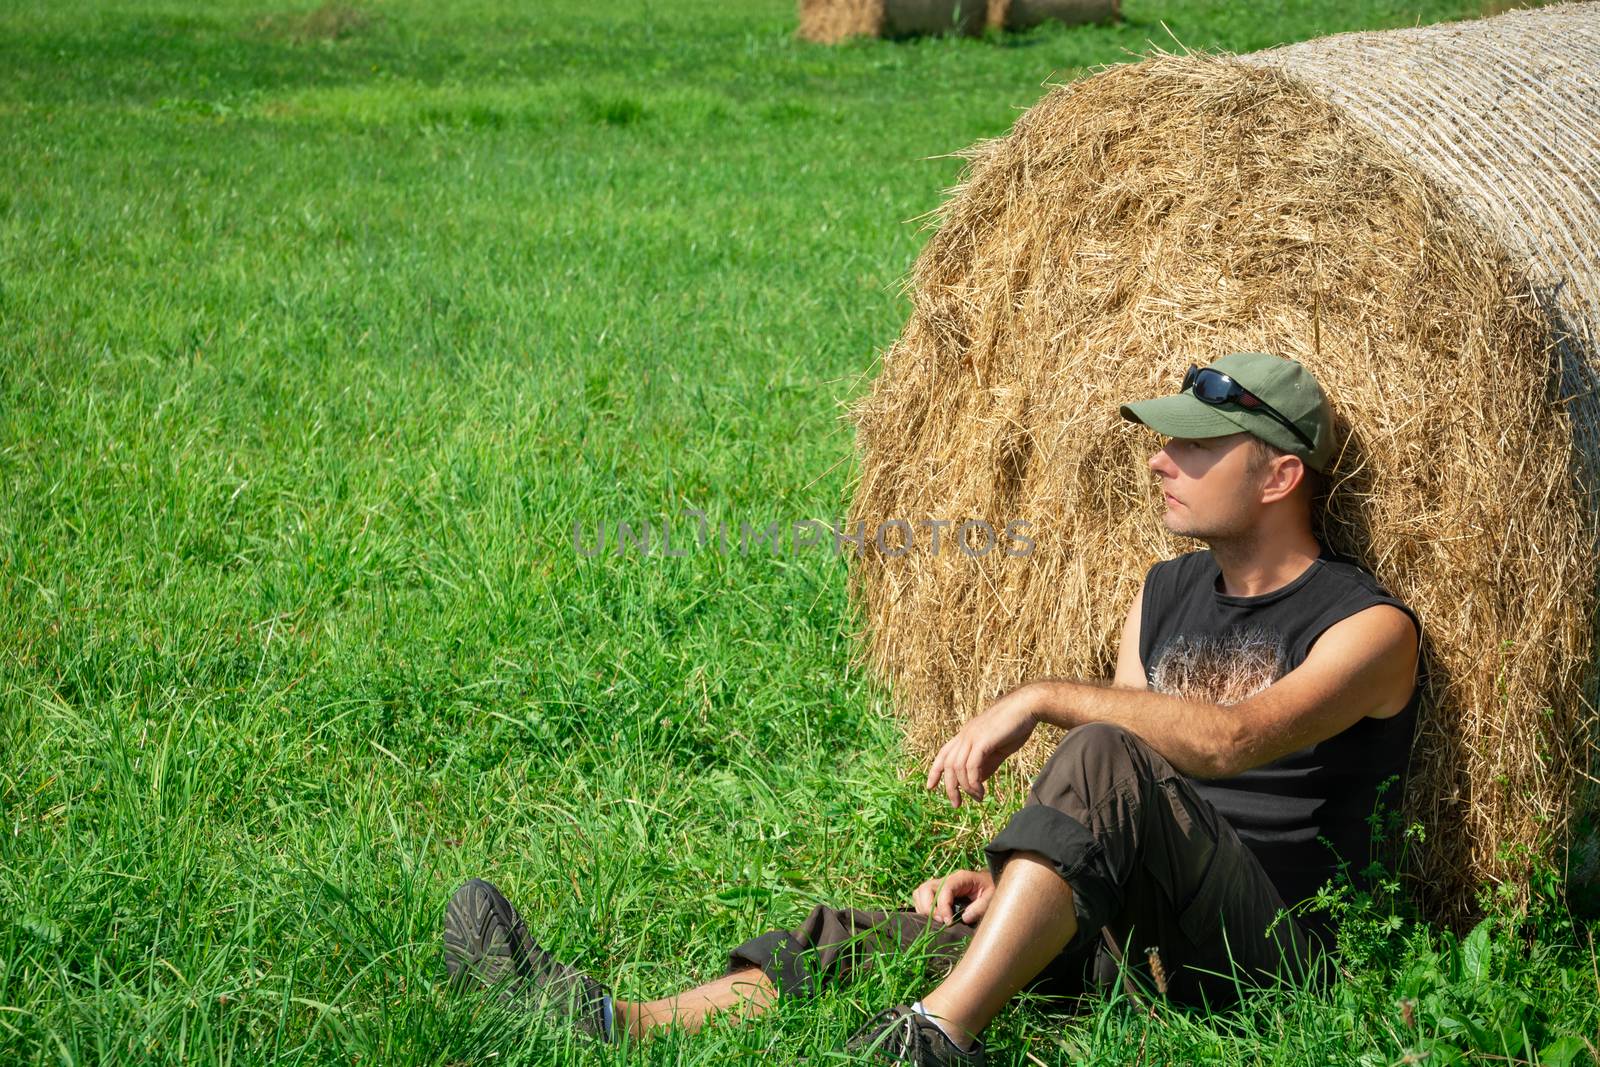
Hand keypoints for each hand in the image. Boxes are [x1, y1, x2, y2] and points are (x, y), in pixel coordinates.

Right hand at [910, 868, 995, 924]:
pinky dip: (922, 908)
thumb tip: (963, 918)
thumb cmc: (991, 890)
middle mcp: (947, 879)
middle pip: (926, 888)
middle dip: (928, 907)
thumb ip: (979, 907)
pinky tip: (934, 918)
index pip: (944, 889)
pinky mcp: (937, 892)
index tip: (948, 922)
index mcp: (961, 877)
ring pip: (920, 892)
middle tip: (940, 922)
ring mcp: (940, 885)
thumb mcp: (991, 898)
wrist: (991, 884)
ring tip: (937, 920)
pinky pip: (921, 897)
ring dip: (923, 908)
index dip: (943, 907)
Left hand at [925, 685, 1039, 806]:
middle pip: (948, 765)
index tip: (930, 787)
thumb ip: (986, 764)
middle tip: (956, 804)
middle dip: (950, 787)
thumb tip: (976, 781)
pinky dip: (973, 782)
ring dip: (965, 788)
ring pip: (958, 768)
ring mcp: (971, 736)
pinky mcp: (982, 741)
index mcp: (966, 735)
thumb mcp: (997, 750)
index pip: (944, 753)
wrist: (1027, 707)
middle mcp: (965, 735)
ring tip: (977, 798)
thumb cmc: (1015, 726)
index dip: (935, 770)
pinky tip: (982, 791)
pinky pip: (971, 766)